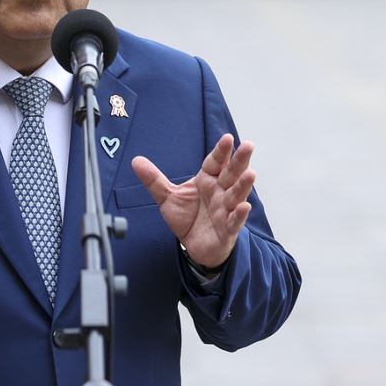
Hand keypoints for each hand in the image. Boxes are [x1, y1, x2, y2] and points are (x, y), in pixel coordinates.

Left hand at [130, 134, 255, 270]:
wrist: (194, 246)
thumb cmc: (187, 218)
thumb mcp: (167, 197)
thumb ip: (154, 179)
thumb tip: (135, 160)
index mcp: (207, 180)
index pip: (215, 162)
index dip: (221, 151)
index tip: (227, 138)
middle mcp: (220, 192)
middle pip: (231, 174)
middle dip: (240, 160)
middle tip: (248, 145)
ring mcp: (226, 210)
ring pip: (236, 195)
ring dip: (243, 185)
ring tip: (250, 174)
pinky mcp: (228, 229)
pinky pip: (234, 221)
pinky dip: (239, 215)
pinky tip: (244, 207)